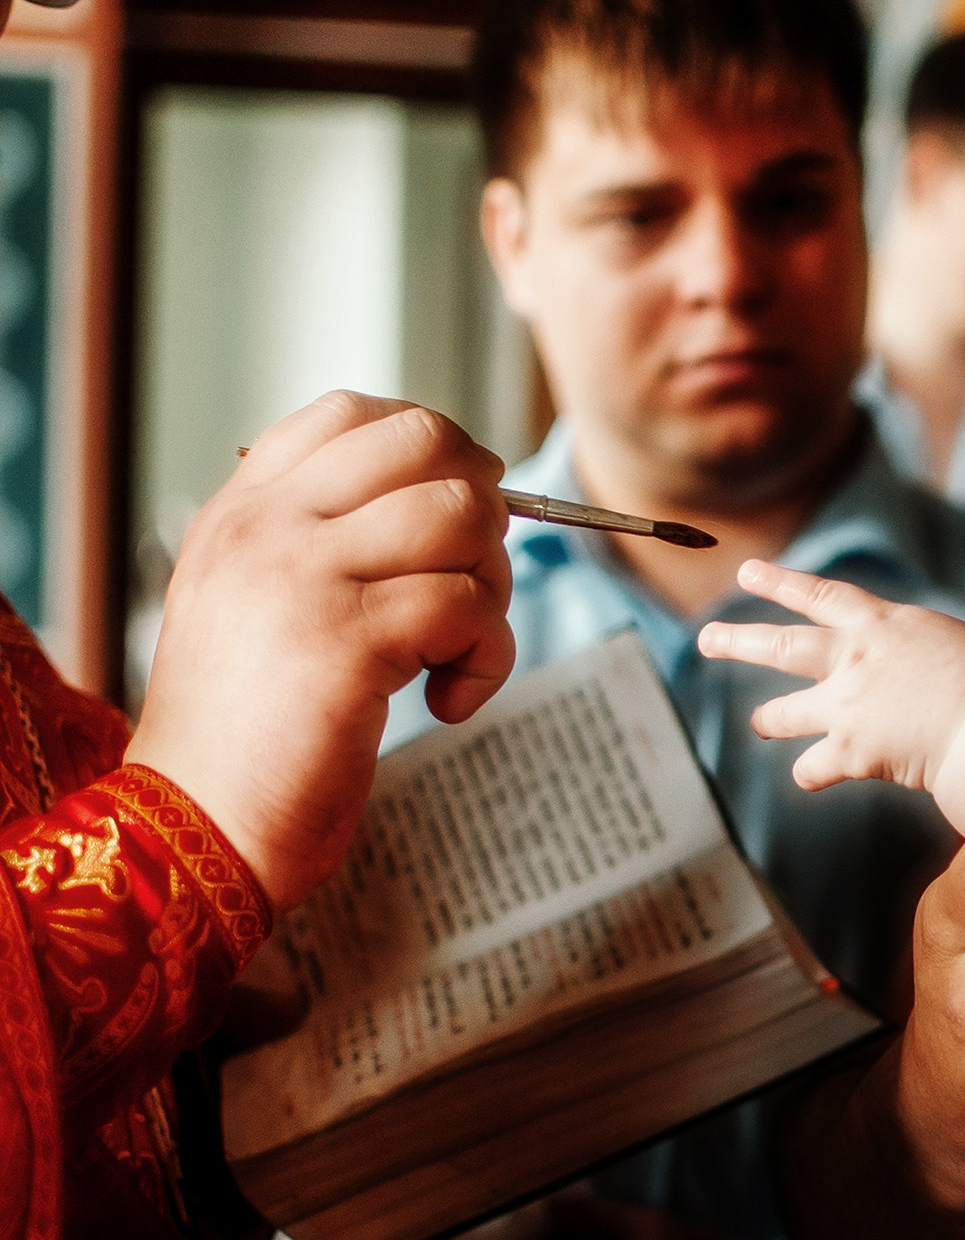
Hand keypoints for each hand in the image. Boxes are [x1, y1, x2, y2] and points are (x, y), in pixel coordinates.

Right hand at [126, 392, 513, 908]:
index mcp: (245, 510)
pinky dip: (487, 660)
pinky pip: (471, 608)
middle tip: (464, 590)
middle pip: (429, 445)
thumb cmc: (253, 734)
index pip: (356, 414)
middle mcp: (268, 526)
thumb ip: (332, 545)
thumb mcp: (266, 608)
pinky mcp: (349, 640)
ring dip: (490, 589)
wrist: (198, 825)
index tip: (449, 526)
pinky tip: (446, 703)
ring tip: (451, 652)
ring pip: (464, 517)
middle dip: (482, 512)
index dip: (434, 458)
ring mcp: (304, 576)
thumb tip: (462, 501)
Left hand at [697, 559, 964, 792]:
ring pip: (783, 714)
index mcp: (881, 624)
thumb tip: (895, 664)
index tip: (746, 572)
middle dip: (739, 642)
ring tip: (759, 723)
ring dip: (768, 719)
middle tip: (706, 640)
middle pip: (782, 646)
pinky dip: (812, 773)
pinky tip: (813, 777)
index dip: (780, 582)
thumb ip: (906, 647)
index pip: (820, 595)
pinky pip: (812, 768)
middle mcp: (853, 660)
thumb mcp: (944, 642)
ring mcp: (846, 707)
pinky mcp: (849, 752)